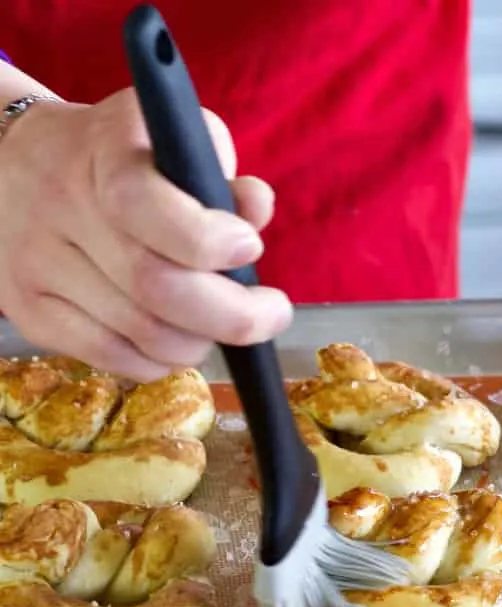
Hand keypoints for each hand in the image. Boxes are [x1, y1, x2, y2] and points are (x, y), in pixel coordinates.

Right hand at [0, 88, 292, 379]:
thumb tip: (256, 209)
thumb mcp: (176, 143)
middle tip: (270, 314)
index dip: (209, 242)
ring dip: (201, 342)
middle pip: (154, 288)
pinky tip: (179, 339)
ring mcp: (36, 263)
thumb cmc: (127, 160)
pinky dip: (163, 361)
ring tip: (218, 323)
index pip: (144, 207)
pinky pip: (114, 359)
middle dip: (233, 315)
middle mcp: (61, 204)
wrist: (15, 165)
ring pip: (142, 333)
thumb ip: (222, 177)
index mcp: (104, 150)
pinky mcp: (29, 310)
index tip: (250, 248)